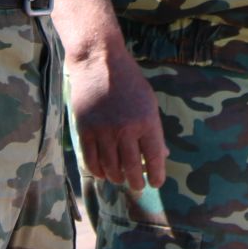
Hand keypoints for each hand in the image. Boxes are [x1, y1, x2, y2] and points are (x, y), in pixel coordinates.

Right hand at [67, 45, 167, 191]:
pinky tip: (103, 173)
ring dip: (117, 178)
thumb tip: (162, 154)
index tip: (156, 183)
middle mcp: (126, 129)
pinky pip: (91, 159)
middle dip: (136, 182)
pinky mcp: (85, 130)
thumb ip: (154, 129)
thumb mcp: (149, 101)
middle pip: (132, 168)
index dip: (157, 175)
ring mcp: (104, 131)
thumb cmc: (128, 80)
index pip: (154, 158)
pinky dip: (97, 170)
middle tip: (138, 187)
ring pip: (111, 167)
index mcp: (146, 121)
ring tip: (121, 180)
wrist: (98, 61)